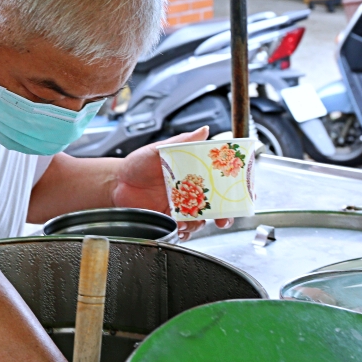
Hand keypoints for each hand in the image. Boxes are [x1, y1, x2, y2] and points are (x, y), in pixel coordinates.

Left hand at [111, 126, 232, 240]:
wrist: (116, 184)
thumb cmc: (137, 164)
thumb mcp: (158, 149)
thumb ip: (182, 141)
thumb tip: (204, 130)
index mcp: (194, 173)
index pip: (222, 181)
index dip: (237, 189)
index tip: (246, 194)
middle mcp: (192, 191)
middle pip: (218, 206)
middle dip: (226, 215)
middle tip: (223, 219)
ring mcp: (182, 207)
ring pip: (202, 220)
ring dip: (200, 223)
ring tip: (188, 219)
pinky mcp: (170, 221)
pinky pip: (184, 230)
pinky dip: (184, 231)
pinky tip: (176, 225)